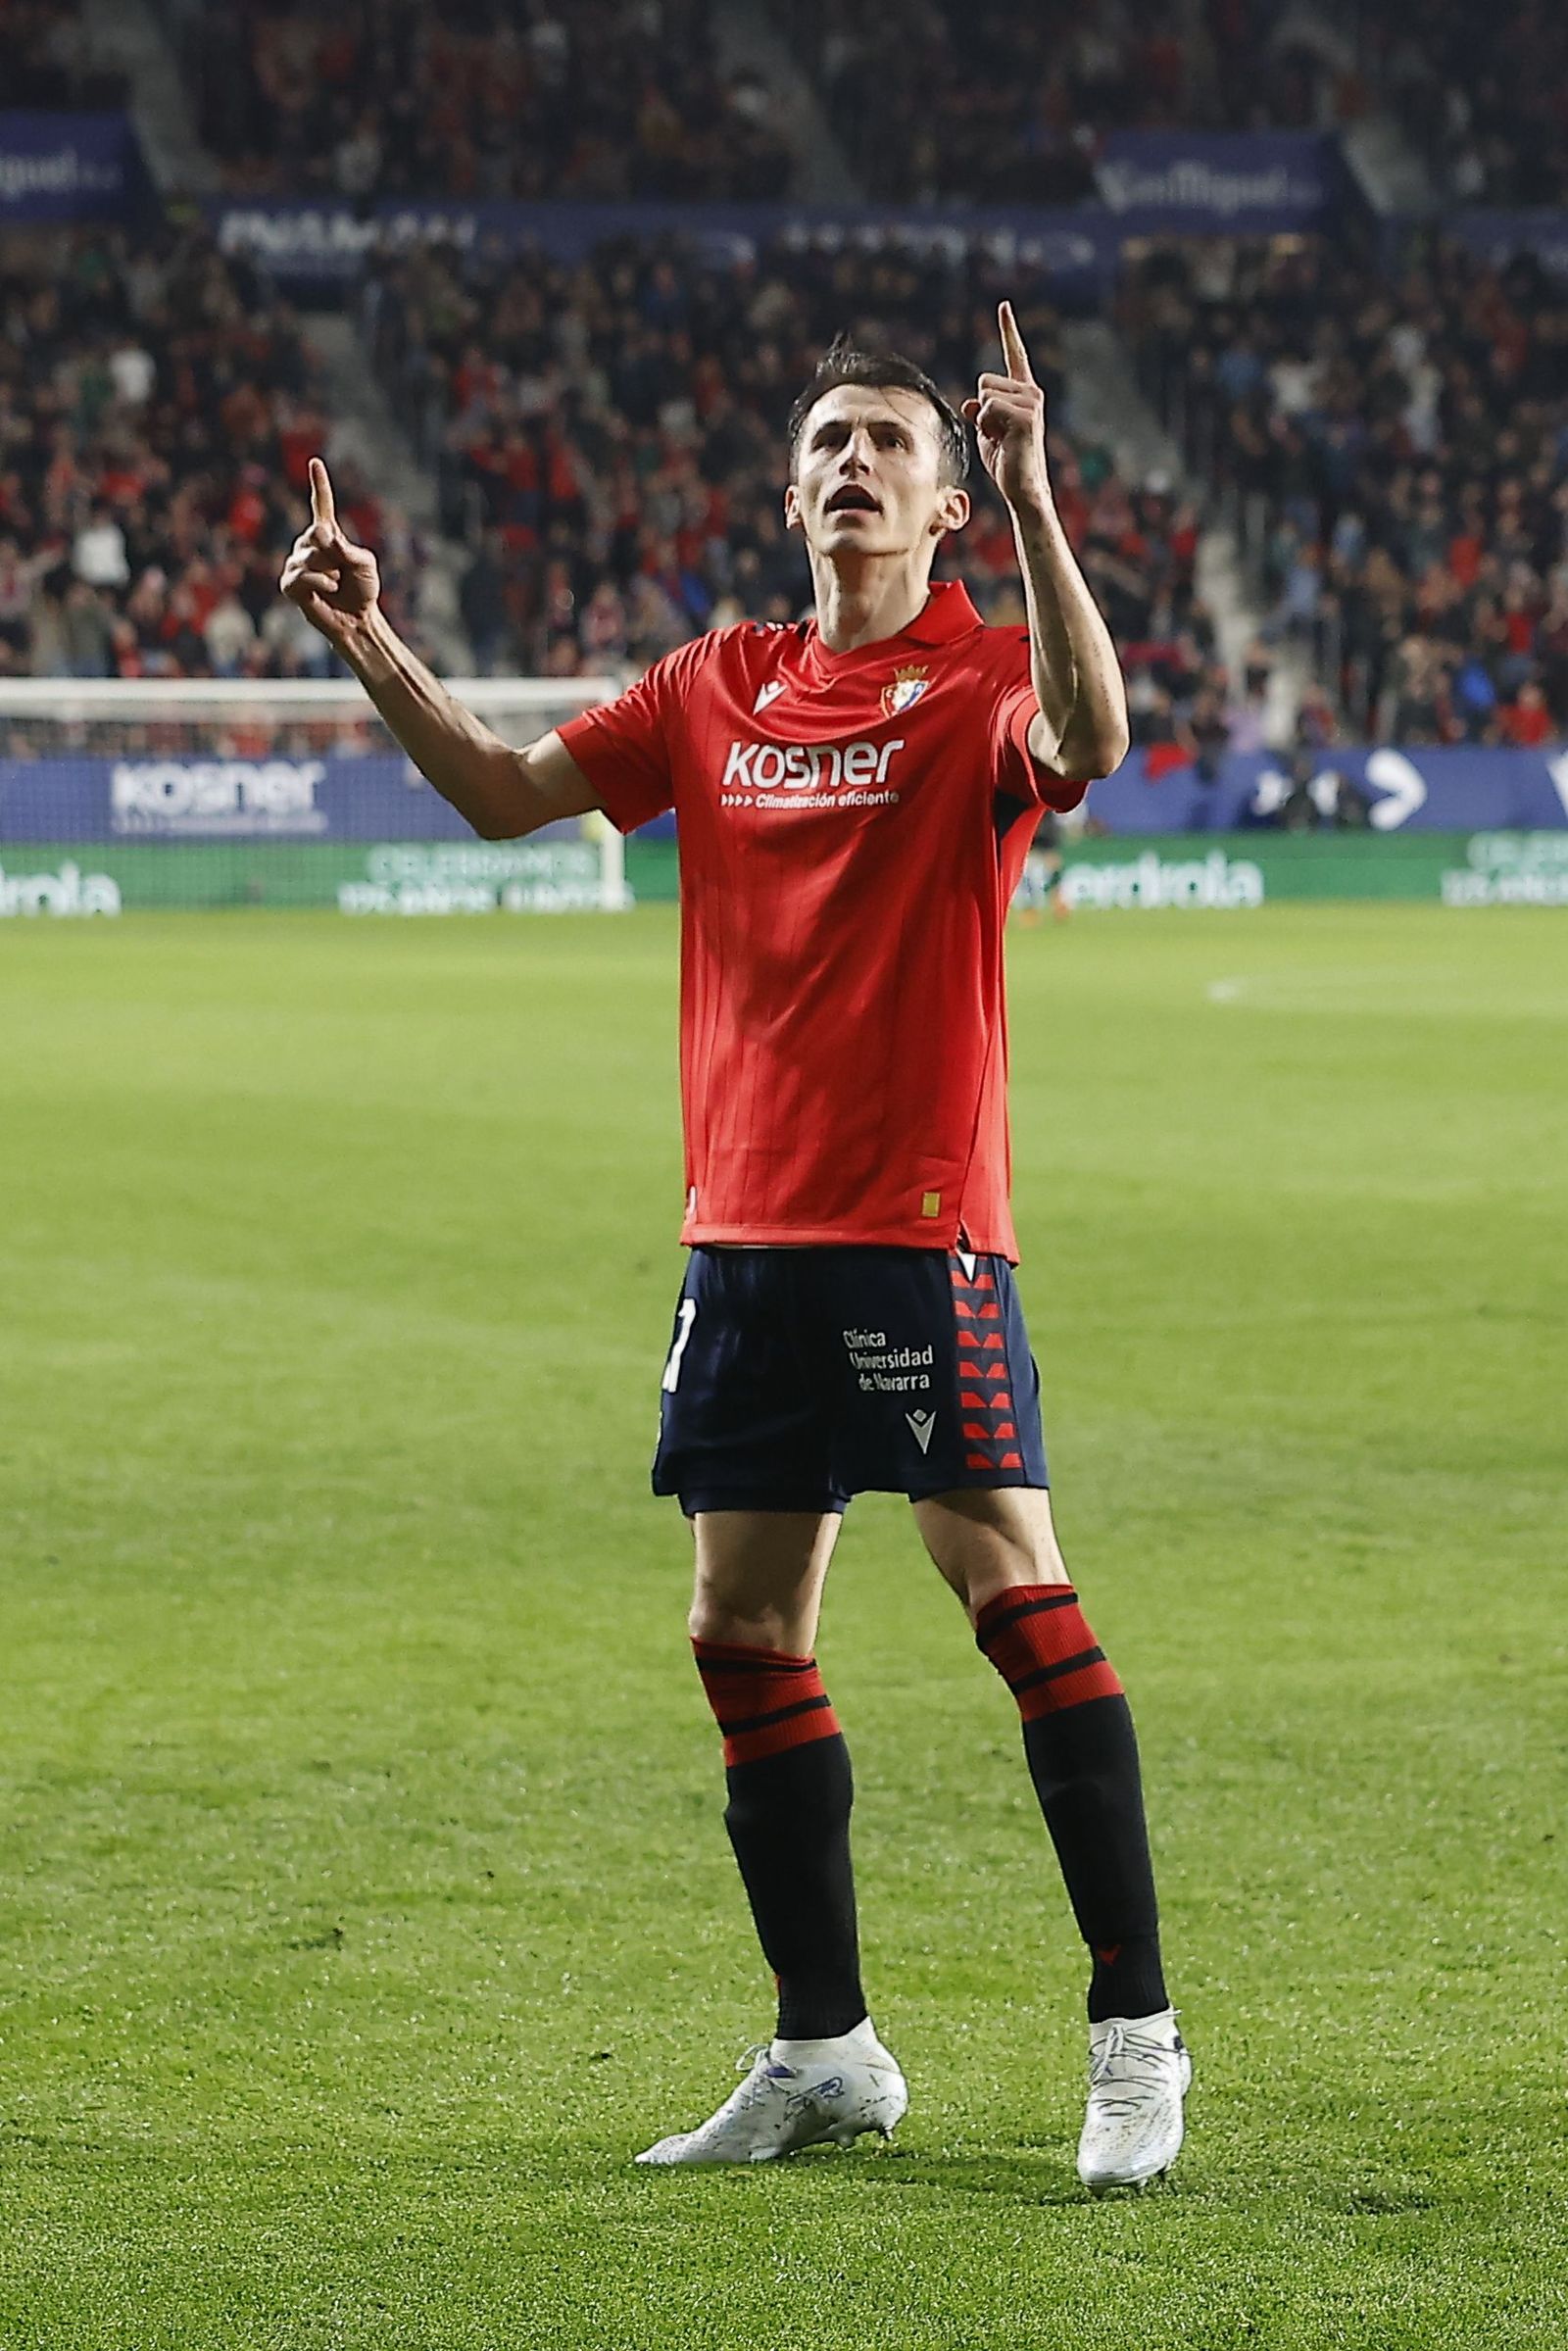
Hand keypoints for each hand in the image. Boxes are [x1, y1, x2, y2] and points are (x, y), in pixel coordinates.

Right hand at [279, 458, 380, 644]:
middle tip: (342, 573)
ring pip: (309, 558)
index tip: (316, 462)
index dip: (319, 485)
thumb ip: (347, 547)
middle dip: (334, 555)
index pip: (321, 505)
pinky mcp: (289, 584)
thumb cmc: (363, 590)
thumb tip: (321, 534)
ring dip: (330, 573)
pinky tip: (328, 589)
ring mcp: (296, 563)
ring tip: (335, 585)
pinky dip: (319, 582)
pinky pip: (301, 576)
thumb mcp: (365, 564)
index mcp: (329, 535)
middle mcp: (308, 544)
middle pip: (316, 535)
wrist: (357, 619)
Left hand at [962, 302, 1049, 514]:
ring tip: (1001, 438)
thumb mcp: (987, 431)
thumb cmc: (1005, 460)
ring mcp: (1031, 402)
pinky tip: (1003, 441)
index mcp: (1023, 392)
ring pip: (984, 394)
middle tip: (997, 433)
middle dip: (981, 409)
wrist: (1021, 487)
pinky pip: (988, 408)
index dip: (1008, 329)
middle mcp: (1031, 392)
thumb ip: (980, 411)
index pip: (1014, 355)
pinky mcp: (1025, 415)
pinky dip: (987, 427)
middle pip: (984, 380)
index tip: (1003, 305)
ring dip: (984, 420)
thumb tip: (971, 404)